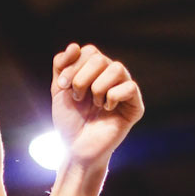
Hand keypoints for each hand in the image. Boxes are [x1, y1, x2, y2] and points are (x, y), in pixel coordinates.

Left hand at [51, 42, 142, 166]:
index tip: (62, 85)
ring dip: (97, 87)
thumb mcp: (59, 90)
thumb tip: (74, 46)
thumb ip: (61, 66)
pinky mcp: (135, 106)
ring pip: (117, 68)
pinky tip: (107, 108)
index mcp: (94, 72)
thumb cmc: (69, 121)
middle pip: (100, 58)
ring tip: (94, 103)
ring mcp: (124, 90)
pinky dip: (113, 96)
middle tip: (77, 97)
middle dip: (82, 78)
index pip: (89, 52)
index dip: (73, 65)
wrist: (76, 149)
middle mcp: (111, 77)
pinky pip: (130, 87)